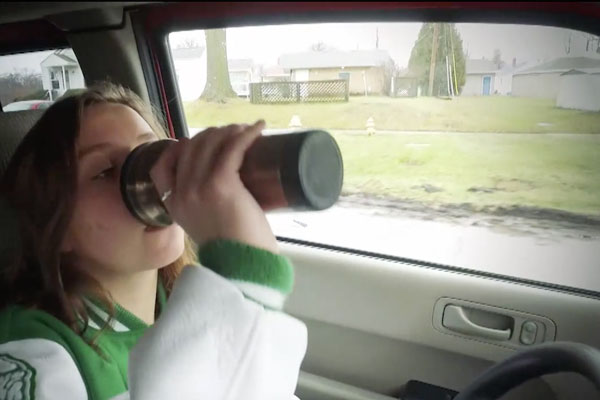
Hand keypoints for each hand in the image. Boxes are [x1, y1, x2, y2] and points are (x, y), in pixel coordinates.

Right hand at [149, 121, 278, 253]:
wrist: (244, 269)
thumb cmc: (235, 252)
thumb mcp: (207, 228)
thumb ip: (205, 210)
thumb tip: (225, 192)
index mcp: (173, 206)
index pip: (162, 165)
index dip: (180, 148)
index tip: (202, 144)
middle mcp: (181, 194)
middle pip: (190, 147)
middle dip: (212, 135)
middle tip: (234, 135)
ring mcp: (198, 187)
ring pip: (209, 143)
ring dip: (230, 131)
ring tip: (247, 131)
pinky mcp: (220, 183)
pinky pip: (232, 148)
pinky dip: (246, 134)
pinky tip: (258, 128)